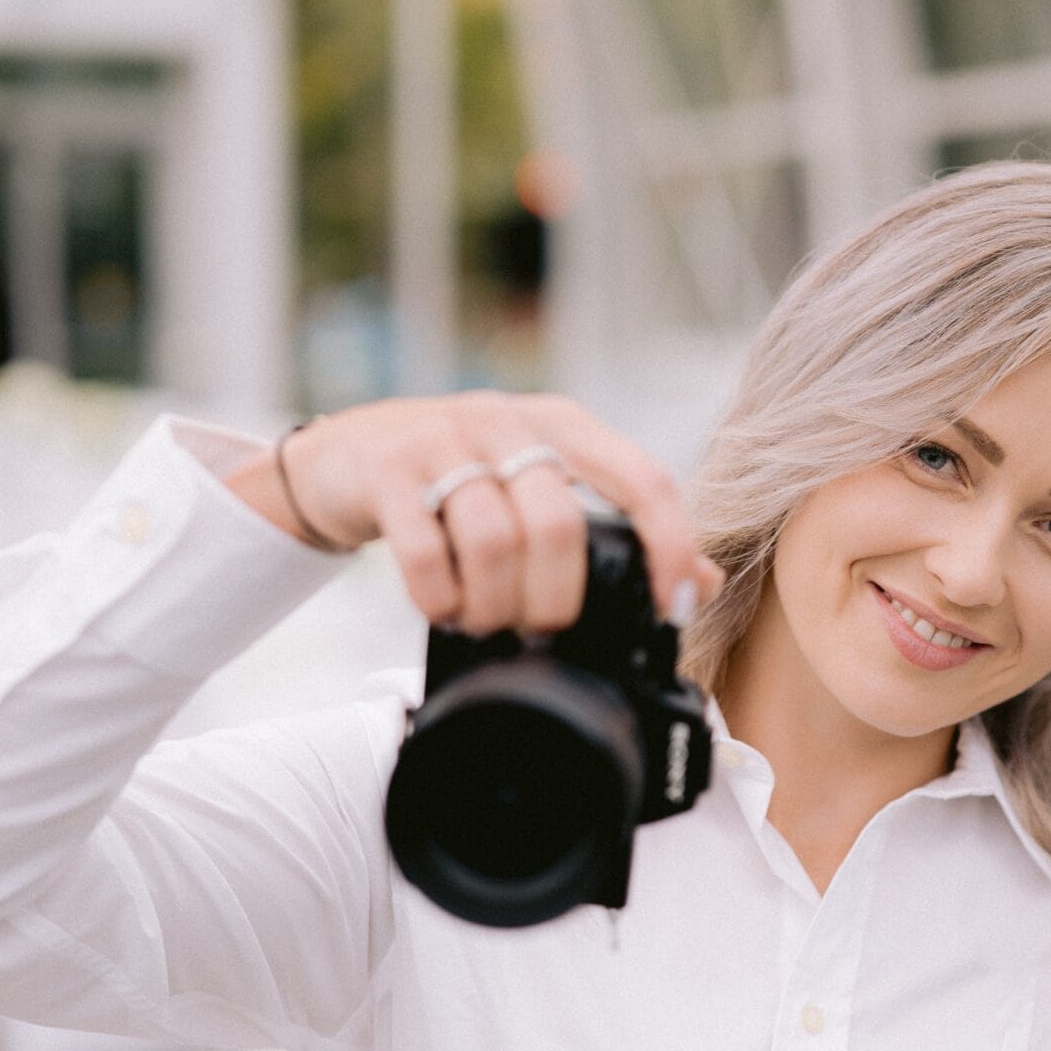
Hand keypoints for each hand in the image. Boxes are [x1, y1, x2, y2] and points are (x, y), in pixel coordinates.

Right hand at [232, 392, 725, 634]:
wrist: (348, 454)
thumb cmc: (464, 478)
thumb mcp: (545, 486)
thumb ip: (621, 528)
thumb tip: (702, 582)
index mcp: (565, 425)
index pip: (642, 479)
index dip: (669, 546)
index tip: (672, 606)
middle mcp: (509, 421)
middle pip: (561, 527)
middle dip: (555, 601)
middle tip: (539, 628)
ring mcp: (444, 440)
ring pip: (496, 543)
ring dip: (495, 607)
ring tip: (487, 623)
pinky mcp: (387, 470)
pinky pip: (427, 552)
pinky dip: (440, 599)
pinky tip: (444, 610)